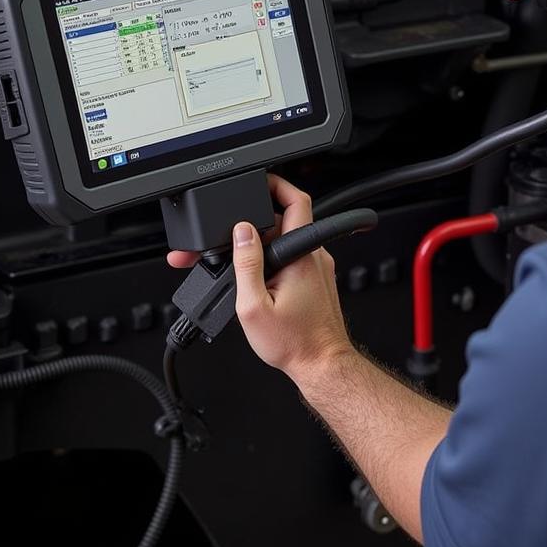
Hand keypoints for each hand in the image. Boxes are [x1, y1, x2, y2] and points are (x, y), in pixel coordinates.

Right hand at [167, 175, 352, 384]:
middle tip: (226, 235)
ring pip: (283, 242)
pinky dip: (269, 262)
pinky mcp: (314, 280)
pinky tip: (251, 281)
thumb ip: (246, 265)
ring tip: (232, 266)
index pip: (295, 201)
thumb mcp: (254, 306)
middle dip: (251, 223)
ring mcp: (316, 267)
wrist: (320, 365)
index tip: (256, 181)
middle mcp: (313, 255)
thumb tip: (241, 232)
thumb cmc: (294, 343)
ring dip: (257, 248)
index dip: (275, 185)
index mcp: (301, 254)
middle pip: (281, 220)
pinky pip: (289, 259)